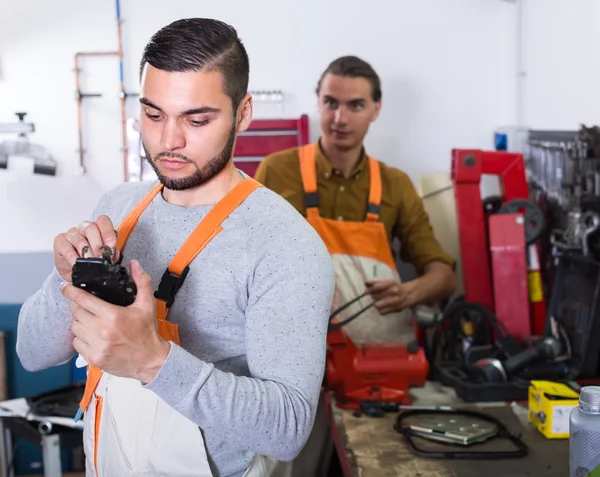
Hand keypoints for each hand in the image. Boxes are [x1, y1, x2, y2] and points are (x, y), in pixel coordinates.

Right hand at [53, 215, 117, 280]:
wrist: (73, 270)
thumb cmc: (89, 260)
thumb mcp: (103, 257)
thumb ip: (110, 254)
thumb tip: (113, 254)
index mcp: (97, 228)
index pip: (103, 222)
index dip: (108, 233)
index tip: (111, 246)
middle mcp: (84, 228)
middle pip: (91, 228)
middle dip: (98, 244)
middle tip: (101, 257)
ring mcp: (71, 234)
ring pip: (80, 240)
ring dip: (86, 253)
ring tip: (91, 263)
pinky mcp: (60, 242)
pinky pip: (67, 248)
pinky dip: (73, 258)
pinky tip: (77, 264)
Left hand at [62, 259, 169, 382]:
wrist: (151, 360)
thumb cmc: (147, 332)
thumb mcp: (147, 304)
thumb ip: (142, 281)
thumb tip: (134, 264)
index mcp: (113, 315)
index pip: (83, 300)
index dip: (71, 291)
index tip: (65, 287)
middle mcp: (103, 331)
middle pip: (76, 313)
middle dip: (78, 307)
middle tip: (86, 305)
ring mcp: (97, 346)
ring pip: (75, 328)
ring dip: (80, 322)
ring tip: (91, 321)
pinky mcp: (94, 358)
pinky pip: (77, 344)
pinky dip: (81, 338)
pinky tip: (92, 335)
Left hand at [364, 279, 420, 314]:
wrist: (410, 294)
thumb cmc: (396, 287)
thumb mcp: (388, 282)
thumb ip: (376, 282)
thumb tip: (365, 283)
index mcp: (391, 284)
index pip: (377, 287)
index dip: (370, 290)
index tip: (365, 292)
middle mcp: (393, 292)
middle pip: (376, 296)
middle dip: (373, 297)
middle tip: (374, 296)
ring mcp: (395, 301)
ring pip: (378, 305)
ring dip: (377, 304)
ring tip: (379, 302)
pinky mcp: (396, 309)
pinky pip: (383, 312)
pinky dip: (381, 310)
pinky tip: (384, 307)